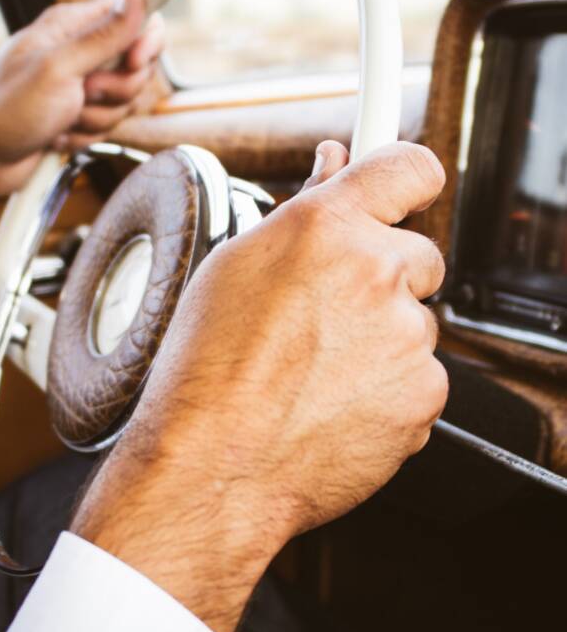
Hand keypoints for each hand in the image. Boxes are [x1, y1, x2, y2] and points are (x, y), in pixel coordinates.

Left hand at [0, 0, 163, 237]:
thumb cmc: (3, 111)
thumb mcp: (57, 69)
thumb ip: (102, 36)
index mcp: (71, 27)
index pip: (133, 17)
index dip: (145, 40)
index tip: (135, 61)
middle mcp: (78, 53)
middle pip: (135, 66)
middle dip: (117, 91)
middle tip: (83, 95)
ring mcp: (78, 88)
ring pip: (122, 103)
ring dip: (96, 119)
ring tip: (62, 120)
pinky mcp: (77, 117)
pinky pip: (106, 127)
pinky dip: (84, 137)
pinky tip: (56, 136)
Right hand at [72, 141, 448, 631]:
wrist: (216, 465)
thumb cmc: (206, 371)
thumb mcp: (234, 269)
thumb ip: (301, 214)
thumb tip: (335, 168)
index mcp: (325, 228)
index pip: (409, 167)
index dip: (406, 181)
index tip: (401, 193)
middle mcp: (375, 271)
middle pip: (417, 256)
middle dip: (382, 279)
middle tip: (327, 315)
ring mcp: (407, 336)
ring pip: (414, 323)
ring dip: (381, 340)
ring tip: (314, 371)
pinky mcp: (425, 394)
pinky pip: (419, 378)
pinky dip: (387, 389)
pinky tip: (332, 401)